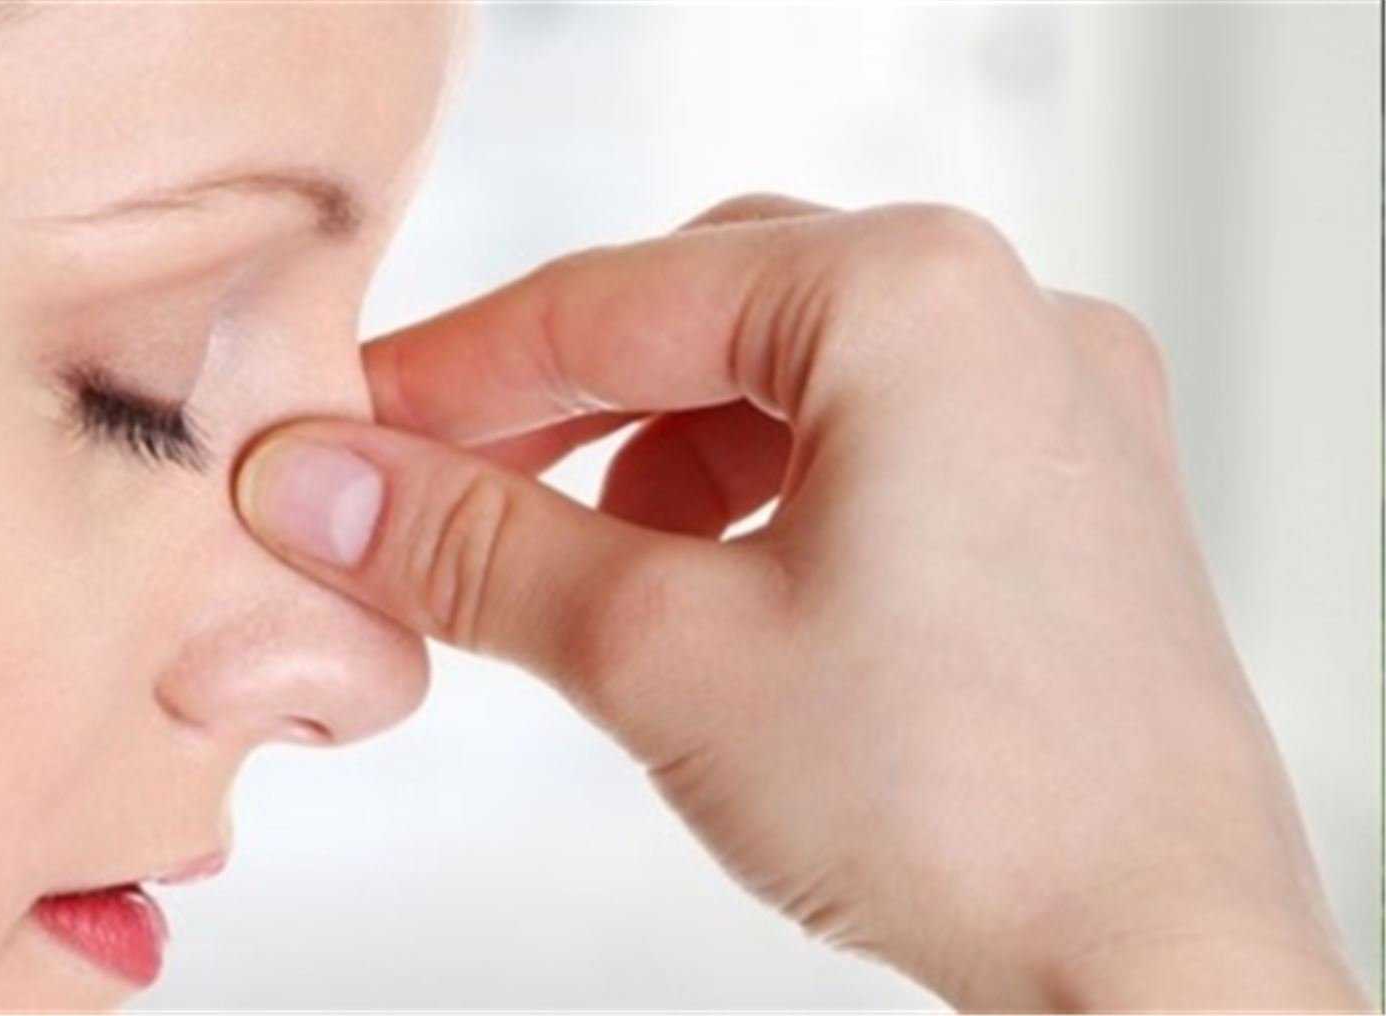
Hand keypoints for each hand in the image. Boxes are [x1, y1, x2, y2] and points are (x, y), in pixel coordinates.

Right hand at [230, 195, 1368, 1010]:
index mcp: (915, 298)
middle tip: (425, 488)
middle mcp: (1005, 316)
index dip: (446, 374)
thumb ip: (475, 548)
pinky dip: (753, 497)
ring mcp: (1048, 402)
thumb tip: (323, 490)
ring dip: (647, 456)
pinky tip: (697, 587)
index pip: (609, 302)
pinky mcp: (1061, 493)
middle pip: (698, 317)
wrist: (1158, 968)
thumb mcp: (662, 654)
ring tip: (567, 566)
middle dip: (548, 407)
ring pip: (779, 381)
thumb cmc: (964, 807)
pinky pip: (863, 443)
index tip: (337, 434)